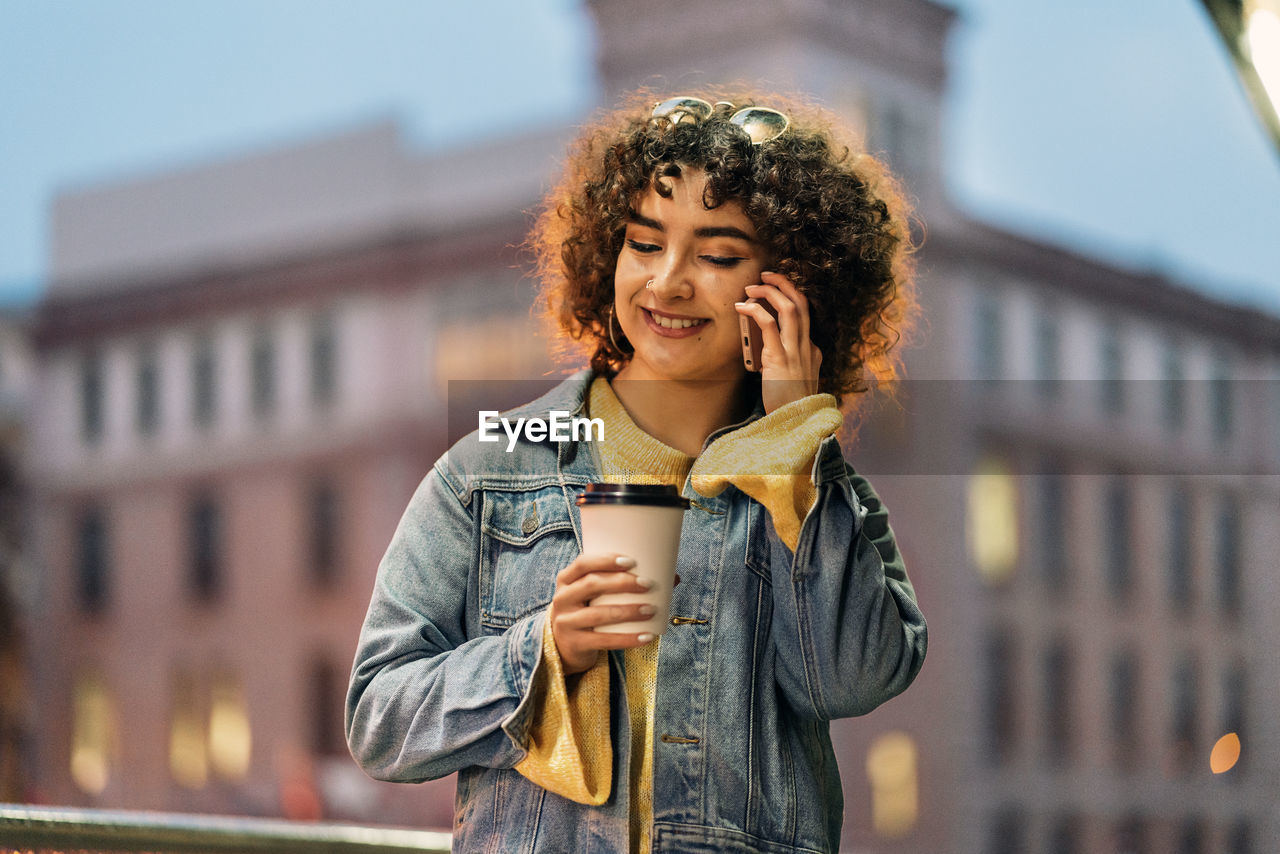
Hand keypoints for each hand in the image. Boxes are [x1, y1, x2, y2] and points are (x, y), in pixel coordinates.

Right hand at [548, 553, 658, 674]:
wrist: (566, 646)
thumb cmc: (588, 611)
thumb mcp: (595, 595)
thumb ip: (624, 584)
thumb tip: (673, 577)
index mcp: (567, 580)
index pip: (584, 563)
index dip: (606, 560)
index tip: (631, 561)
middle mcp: (562, 598)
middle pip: (592, 585)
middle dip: (622, 583)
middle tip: (647, 584)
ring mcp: (566, 622)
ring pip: (599, 614)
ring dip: (628, 611)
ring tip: (651, 609)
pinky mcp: (575, 643)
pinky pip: (603, 641)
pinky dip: (628, 639)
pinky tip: (647, 637)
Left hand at [735, 271, 822, 412]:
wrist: (796, 424)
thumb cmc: (789, 405)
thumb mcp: (793, 379)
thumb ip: (786, 360)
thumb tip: (766, 344)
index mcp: (811, 350)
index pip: (805, 314)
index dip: (790, 296)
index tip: (775, 288)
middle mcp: (807, 347)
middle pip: (801, 303)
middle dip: (784, 284)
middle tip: (766, 275)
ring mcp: (795, 352)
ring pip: (789, 308)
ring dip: (770, 292)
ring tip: (752, 287)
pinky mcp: (779, 359)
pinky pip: (769, 325)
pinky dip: (755, 311)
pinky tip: (742, 308)